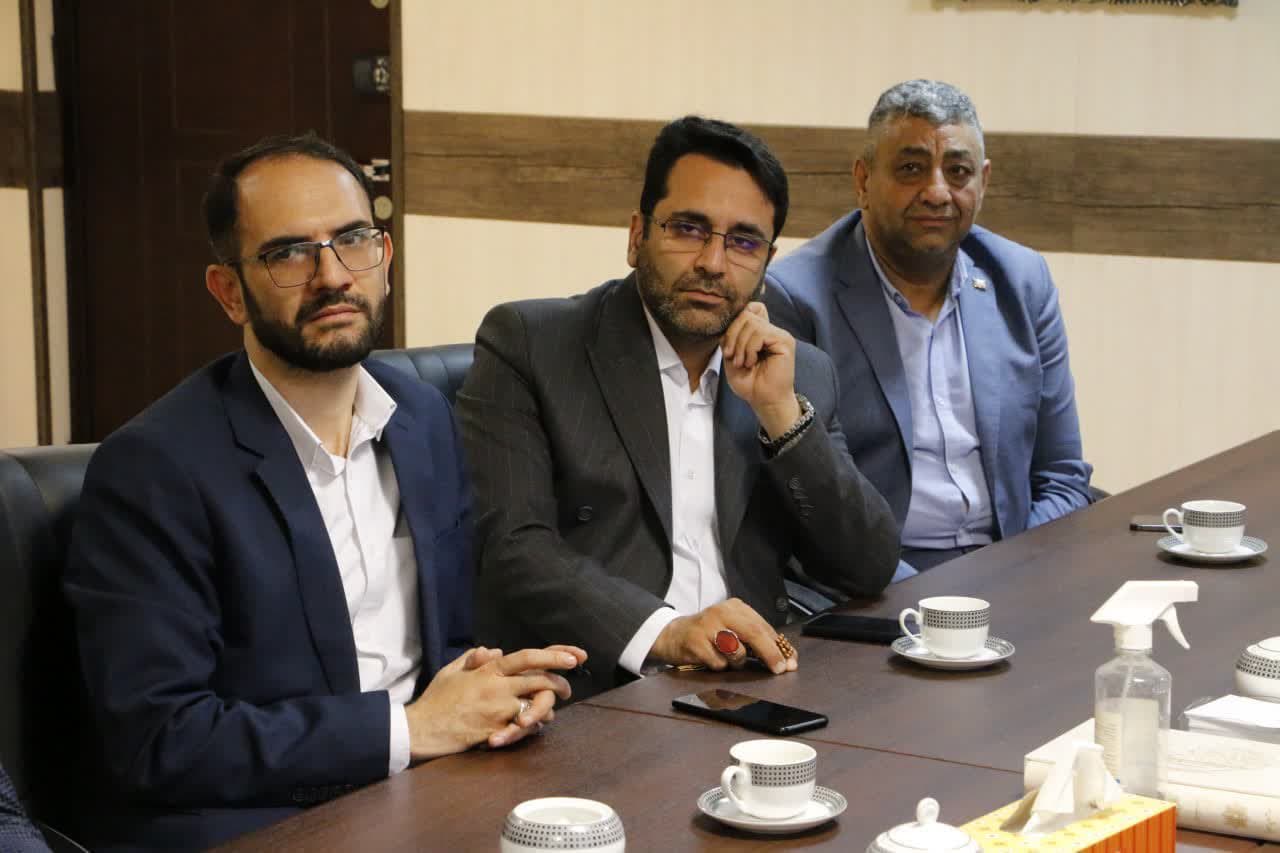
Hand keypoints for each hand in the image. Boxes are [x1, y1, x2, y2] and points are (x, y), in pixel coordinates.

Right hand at [405, 645, 586, 759]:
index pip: (527, 657)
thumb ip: (475, 658)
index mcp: (488, 670)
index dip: (553, 654)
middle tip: (567, 689)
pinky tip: (529, 726)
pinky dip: (531, 727)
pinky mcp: (496, 731)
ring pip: (537, 706)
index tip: (575, 656)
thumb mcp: (453, 670)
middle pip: (541, 680)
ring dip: (547, 709)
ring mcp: (497, 710)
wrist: (422, 728)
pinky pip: (524, 728)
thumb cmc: (437, 699)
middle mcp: (497, 687)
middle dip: (560, 684)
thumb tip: (494, 651)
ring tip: (546, 711)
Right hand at [650, 598, 797, 674]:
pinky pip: (718, 663)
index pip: (764, 627)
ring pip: (737, 651)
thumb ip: (756, 640)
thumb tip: (785, 658)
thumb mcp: (733, 629)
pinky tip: (710, 659)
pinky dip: (719, 666)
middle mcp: (722, 612)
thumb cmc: (709, 634)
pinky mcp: (696, 641)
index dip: (779, 646)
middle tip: (780, 670)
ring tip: (725, 658)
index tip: (790, 662)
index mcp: (736, 607)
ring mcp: (708, 625)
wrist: (673, 635)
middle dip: (770, 654)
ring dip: (736, 662)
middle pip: (754, 633)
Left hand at [720, 303, 800, 438]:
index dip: (735, 320)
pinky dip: (749, 349)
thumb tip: (729, 319)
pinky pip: (760, 334)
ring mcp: (780, 335)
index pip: (750, 308)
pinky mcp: (785, 341)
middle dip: (732, 335)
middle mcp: (771, 330)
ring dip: (740, 345)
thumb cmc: (749, 382)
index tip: (728, 344)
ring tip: (741, 362)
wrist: (764, 400)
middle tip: (730, 356)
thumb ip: (730, 336)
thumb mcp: (731, 356)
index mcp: (760, 332)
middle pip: (746, 313)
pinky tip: (750, 362)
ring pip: (751, 323)